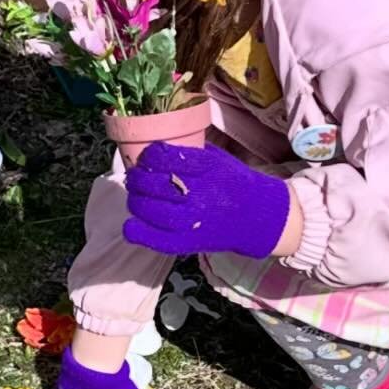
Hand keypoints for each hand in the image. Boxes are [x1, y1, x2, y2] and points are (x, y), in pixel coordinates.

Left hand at [123, 142, 291, 258]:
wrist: (258, 216)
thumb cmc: (234, 183)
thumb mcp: (218, 159)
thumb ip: (190, 153)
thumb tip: (154, 146)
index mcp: (209, 169)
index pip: (168, 158)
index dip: (150, 156)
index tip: (146, 156)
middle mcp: (200, 194)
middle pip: (156, 185)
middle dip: (138, 179)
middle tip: (135, 177)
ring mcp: (194, 220)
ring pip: (152, 211)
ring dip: (136, 201)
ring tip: (135, 196)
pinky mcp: (190, 242)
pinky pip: (159, 240)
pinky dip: (140, 233)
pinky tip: (131, 226)